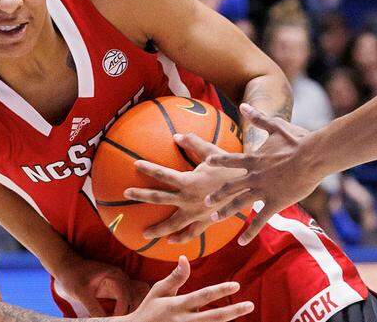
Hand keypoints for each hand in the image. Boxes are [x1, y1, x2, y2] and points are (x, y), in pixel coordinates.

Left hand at [52, 257, 148, 315]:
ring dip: (130, 309)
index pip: (125, 296)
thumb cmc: (73, 276)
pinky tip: (118, 315)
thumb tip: (104, 321)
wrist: (68, 266)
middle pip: (136, 296)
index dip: (122, 310)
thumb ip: (93, 308)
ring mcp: (120, 283)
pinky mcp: (117, 288)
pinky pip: (129, 298)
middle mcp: (121, 278)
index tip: (113, 320)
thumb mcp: (81, 293)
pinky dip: (127, 307)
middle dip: (130, 311)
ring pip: (135, 298)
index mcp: (114, 276)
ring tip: (118, 318)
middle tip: (118, 320)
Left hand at [123, 133, 246, 242]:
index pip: (163, 174)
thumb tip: (177, 135)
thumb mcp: (213, 153)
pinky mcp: (206, 222)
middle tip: (126, 193)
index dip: (149, 168)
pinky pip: (191, 233)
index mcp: (189, 181)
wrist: (250, 189)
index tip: (135, 165)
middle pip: (160, 198)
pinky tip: (171, 241)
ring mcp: (196, 213)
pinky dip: (181, 238)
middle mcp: (189, 199)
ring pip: (172, 224)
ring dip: (157, 229)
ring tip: (144, 233)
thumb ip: (194, 143)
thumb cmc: (232, 168)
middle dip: (142, 195)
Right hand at [125, 256, 252, 321]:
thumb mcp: (159, 291)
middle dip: (233, 311)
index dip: (220, 290)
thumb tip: (185, 258)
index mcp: (177, 306)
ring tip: (242, 313)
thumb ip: (175, 277)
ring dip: (228, 321)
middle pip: (213, 317)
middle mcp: (184, 321)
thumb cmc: (149, 310)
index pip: (203, 296)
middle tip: (250, 305)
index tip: (236, 285)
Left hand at [202, 105, 321, 244]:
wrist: (314, 155)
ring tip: (214, 218)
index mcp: (255, 159)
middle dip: (217, 193)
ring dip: (226, 211)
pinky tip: (241, 241)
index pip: (231, 160)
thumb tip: (243, 105)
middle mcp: (255, 175)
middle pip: (231, 186)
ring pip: (240, 203)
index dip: (218, 162)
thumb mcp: (276, 126)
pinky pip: (260, 220)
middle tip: (205, 200)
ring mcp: (264, 190)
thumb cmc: (298, 140)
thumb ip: (258, 118)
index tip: (206, 163)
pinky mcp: (275, 202)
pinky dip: (250, 231)